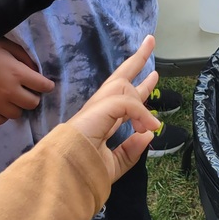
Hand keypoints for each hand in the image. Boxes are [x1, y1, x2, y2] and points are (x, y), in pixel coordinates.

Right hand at [0, 39, 54, 124]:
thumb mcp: (7, 46)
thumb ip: (24, 57)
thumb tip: (36, 70)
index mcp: (17, 73)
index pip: (43, 85)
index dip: (48, 86)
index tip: (46, 85)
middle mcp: (9, 91)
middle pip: (33, 103)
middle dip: (34, 97)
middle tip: (28, 92)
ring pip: (17, 114)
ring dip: (18, 107)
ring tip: (13, 99)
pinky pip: (0, 121)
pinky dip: (3, 116)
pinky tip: (1, 107)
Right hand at [67, 36, 161, 181]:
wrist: (63, 179)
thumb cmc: (83, 174)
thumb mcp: (114, 164)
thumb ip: (131, 151)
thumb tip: (149, 134)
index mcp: (101, 121)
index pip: (122, 97)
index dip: (138, 86)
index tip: (152, 75)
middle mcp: (98, 110)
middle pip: (119, 77)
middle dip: (137, 59)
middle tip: (150, 40)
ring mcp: (96, 107)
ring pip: (122, 84)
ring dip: (142, 86)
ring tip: (155, 76)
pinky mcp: (98, 109)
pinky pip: (127, 102)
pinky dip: (140, 113)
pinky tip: (148, 126)